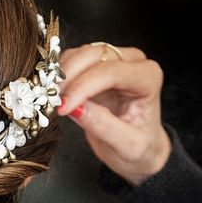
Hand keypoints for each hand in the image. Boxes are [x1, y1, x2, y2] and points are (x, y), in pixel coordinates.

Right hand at [57, 44, 170, 185]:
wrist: (140, 148)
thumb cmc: (140, 146)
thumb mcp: (127, 145)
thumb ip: (104, 126)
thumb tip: (75, 108)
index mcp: (148, 78)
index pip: (110, 72)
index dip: (83, 87)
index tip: (64, 108)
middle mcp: (133, 62)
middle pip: (93, 55)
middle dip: (69, 77)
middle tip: (53, 103)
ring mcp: (114, 59)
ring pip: (80, 54)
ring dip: (61, 74)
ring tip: (53, 100)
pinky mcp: (96, 64)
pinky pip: (72, 59)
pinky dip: (59, 74)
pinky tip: (56, 94)